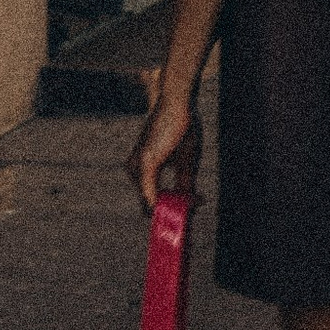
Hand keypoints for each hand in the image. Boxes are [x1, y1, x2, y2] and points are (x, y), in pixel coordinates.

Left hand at [128, 82, 199, 210]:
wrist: (178, 103)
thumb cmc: (181, 128)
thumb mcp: (185, 161)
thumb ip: (185, 185)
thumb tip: (193, 204)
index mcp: (143, 169)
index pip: (151, 199)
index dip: (167, 213)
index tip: (183, 222)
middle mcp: (135, 170)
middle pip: (150, 205)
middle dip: (170, 216)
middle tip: (188, 225)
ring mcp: (138, 168)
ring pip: (151, 204)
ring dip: (171, 212)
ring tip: (191, 215)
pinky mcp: (146, 164)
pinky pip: (151, 195)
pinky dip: (166, 206)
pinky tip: (182, 210)